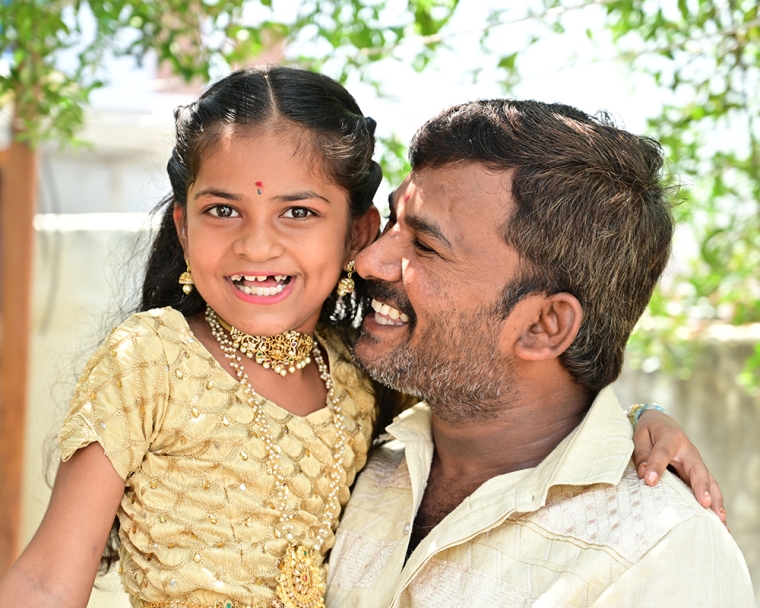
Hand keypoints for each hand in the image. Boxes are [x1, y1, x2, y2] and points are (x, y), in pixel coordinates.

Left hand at [632, 409, 726, 524]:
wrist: (662, 423)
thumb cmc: (650, 431)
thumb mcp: (640, 436)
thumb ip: (642, 454)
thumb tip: (644, 475)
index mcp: (671, 438)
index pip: (664, 453)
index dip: (657, 466)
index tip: (649, 481)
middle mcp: (689, 451)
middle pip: (698, 469)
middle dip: (702, 487)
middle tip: (705, 504)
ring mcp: (696, 463)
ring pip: (709, 481)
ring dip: (715, 500)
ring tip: (719, 519)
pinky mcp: (697, 474)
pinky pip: (708, 488)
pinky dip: (714, 504)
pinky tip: (719, 521)